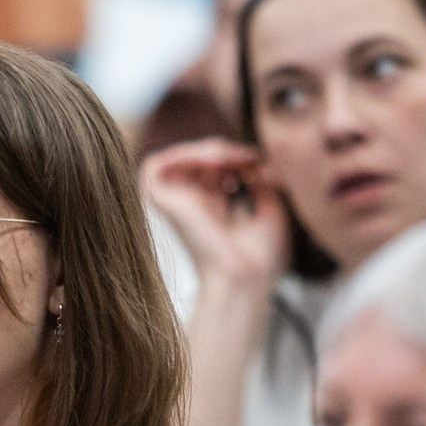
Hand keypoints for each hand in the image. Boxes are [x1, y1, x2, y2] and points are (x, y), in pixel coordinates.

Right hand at [140, 138, 289, 292]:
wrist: (246, 275)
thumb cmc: (260, 256)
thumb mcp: (270, 209)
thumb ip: (261, 181)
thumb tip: (253, 161)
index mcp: (214, 212)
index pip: (214, 170)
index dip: (236, 158)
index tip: (259, 161)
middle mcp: (192, 208)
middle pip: (197, 160)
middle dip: (225, 151)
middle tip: (249, 157)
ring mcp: (175, 205)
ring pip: (177, 158)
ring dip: (206, 150)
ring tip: (231, 157)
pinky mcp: (160, 203)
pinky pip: (155, 166)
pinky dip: (183, 154)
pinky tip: (212, 161)